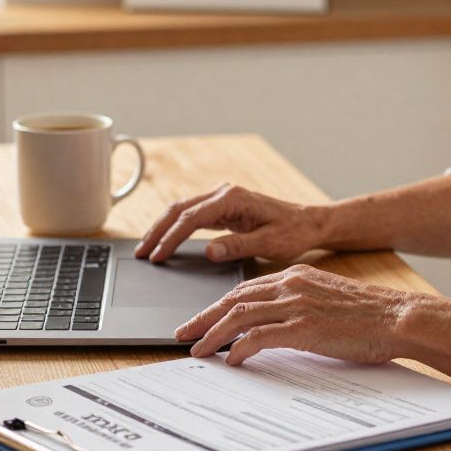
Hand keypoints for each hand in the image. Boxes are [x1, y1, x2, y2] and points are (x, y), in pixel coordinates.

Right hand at [134, 183, 327, 262]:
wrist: (308, 222)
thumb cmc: (292, 232)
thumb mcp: (268, 243)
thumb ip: (238, 246)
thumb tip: (209, 251)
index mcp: (232, 199)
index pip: (191, 219)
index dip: (170, 238)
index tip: (157, 256)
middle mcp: (223, 194)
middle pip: (179, 210)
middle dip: (157, 231)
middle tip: (141, 253)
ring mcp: (222, 200)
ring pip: (182, 211)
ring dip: (163, 228)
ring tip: (147, 249)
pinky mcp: (223, 208)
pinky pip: (192, 216)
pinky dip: (175, 228)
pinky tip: (166, 241)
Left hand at [175, 264, 417, 364]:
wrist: (397, 316)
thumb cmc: (368, 315)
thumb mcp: (325, 300)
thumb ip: (297, 306)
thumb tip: (272, 328)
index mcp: (295, 276)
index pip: (244, 289)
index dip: (218, 306)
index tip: (201, 319)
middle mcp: (291, 285)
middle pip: (233, 299)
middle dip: (203, 317)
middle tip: (182, 333)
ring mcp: (297, 305)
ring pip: (239, 316)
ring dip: (212, 334)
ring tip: (196, 350)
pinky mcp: (305, 327)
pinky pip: (260, 336)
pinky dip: (240, 347)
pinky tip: (231, 360)